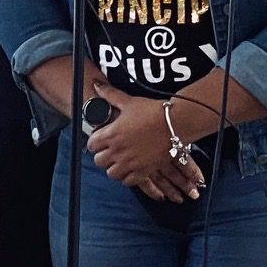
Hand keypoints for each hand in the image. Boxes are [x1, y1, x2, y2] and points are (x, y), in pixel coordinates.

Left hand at [85, 83, 202, 201]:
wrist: (175, 123)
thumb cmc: (152, 112)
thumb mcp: (129, 101)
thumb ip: (110, 95)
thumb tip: (97, 85)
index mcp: (111, 134)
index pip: (91, 145)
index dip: (95, 142)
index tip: (101, 140)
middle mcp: (118, 151)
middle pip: (99, 161)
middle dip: (103, 156)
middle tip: (111, 151)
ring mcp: (130, 163)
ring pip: (111, 174)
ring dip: (114, 168)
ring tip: (120, 161)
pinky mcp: (143, 171)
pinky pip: (128, 181)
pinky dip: (127, 177)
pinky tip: (131, 168)